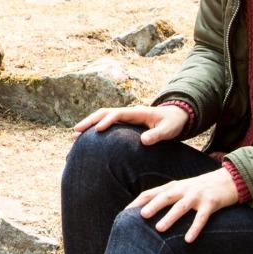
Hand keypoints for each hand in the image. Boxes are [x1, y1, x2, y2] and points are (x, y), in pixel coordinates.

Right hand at [73, 104, 188, 144]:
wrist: (176, 117)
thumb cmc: (172, 123)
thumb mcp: (169, 130)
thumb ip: (158, 134)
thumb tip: (144, 140)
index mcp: (137, 112)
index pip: (118, 113)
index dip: (107, 121)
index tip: (98, 130)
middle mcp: (129, 112)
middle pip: (105, 112)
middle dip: (90, 121)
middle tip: (76, 131)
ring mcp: (126, 117)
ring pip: (103, 117)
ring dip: (90, 124)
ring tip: (76, 136)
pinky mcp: (125, 123)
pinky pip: (108, 124)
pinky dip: (96, 129)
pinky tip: (87, 139)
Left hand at [129, 168, 238, 242]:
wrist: (230, 180)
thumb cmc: (201, 190)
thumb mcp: (182, 190)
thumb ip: (167, 199)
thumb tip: (144, 214)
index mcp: (173, 186)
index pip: (151, 193)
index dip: (138, 202)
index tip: (124, 214)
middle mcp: (184, 189)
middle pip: (165, 196)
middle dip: (153, 206)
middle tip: (140, 216)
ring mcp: (197, 195)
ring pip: (181, 206)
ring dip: (170, 217)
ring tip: (159, 228)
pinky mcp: (211, 202)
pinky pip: (202, 217)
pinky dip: (195, 228)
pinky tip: (189, 239)